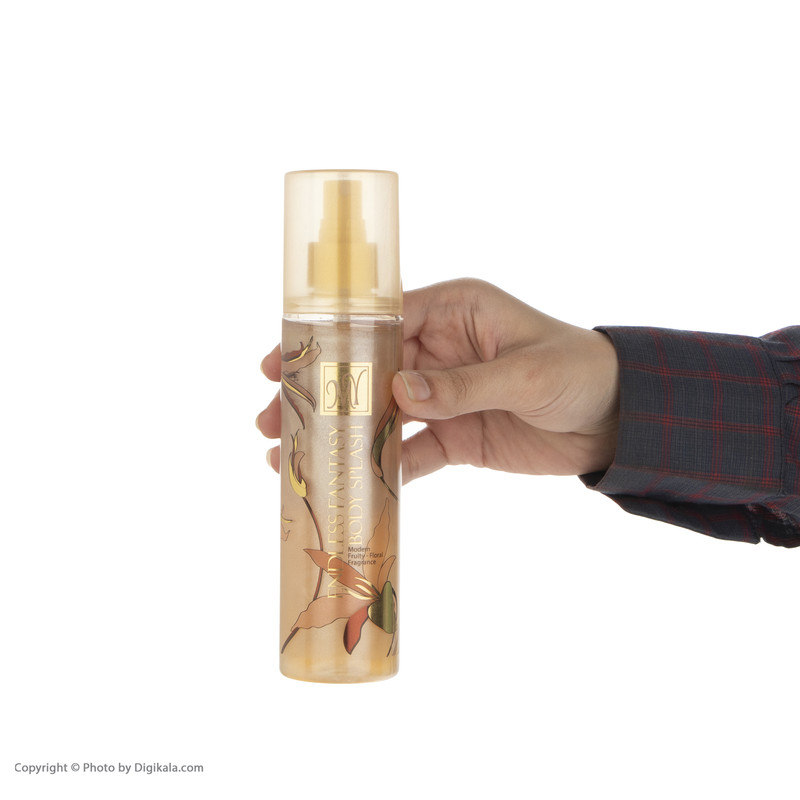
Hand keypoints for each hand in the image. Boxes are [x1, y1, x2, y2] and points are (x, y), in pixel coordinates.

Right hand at [256, 279, 619, 481]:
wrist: (619, 422)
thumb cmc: (580, 372)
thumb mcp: (525, 372)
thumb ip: (462, 384)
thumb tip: (399, 392)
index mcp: (454, 311)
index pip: (379, 318)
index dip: (330, 339)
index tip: (286, 357)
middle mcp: (440, 349)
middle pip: (366, 370)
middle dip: (321, 393)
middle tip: (272, 418)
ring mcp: (443, 396)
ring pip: (379, 413)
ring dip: (339, 433)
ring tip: (294, 455)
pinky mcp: (455, 436)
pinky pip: (411, 452)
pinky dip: (382, 469)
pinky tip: (346, 484)